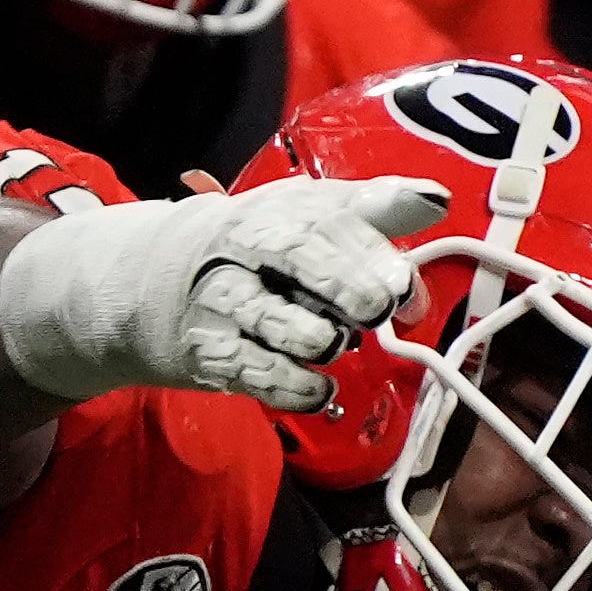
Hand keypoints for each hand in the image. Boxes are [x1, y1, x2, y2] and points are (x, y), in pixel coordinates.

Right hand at [0, 175, 446, 409]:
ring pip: (266, 315)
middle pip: (293, 254)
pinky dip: (289, 386)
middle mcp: (247, 248)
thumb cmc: (262, 249)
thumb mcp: (312, 216)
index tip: (401, 283)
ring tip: (333, 343)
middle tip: (375, 308)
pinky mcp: (208, 351)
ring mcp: (223, 300)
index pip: (326, 220)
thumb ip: (377, 214)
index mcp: (280, 209)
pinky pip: (250, 371)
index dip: (367, 252)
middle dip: (340, 280)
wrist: (156, 278)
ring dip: (307, 334)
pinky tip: (320, 390)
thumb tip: (435, 200)